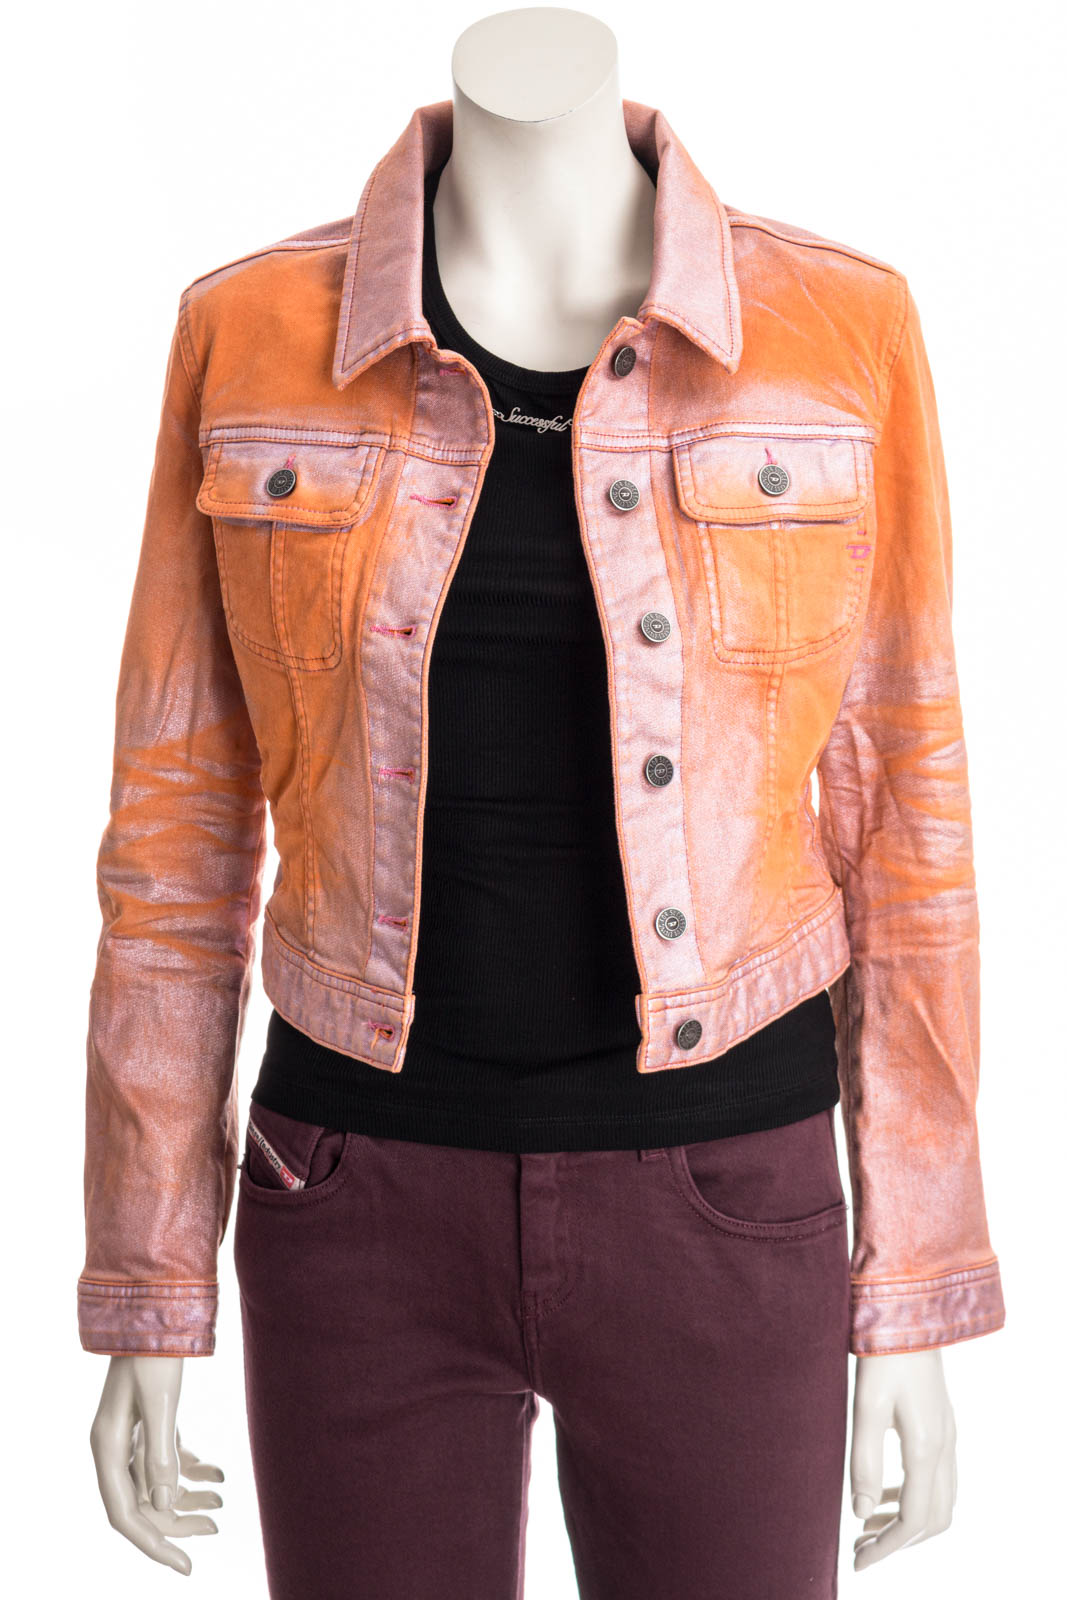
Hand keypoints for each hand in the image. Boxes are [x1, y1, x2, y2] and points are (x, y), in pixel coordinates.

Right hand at [89, 1355, 223, 1573]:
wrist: (155, 1306)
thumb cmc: (155, 1351)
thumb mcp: (162, 1403)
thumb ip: (161, 1455)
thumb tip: (163, 1506)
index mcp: (107, 1447)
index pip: (125, 1514)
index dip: (154, 1544)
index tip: (186, 1565)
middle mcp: (114, 1445)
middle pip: (142, 1503)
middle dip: (177, 1522)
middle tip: (216, 1528)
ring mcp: (130, 1433)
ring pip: (156, 1483)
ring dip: (187, 1497)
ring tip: (222, 1504)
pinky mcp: (150, 1421)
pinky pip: (167, 1458)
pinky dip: (191, 1469)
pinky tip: (218, 1473)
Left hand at [850, 1348, 956, 1569]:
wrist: (910, 1309)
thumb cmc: (883, 1354)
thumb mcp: (865, 1405)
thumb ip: (863, 1460)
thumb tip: (861, 1513)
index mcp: (926, 1448)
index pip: (914, 1521)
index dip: (887, 1548)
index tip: (858, 1561)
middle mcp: (944, 1446)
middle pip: (934, 1519)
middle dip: (899, 1542)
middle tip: (862, 1549)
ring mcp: (947, 1434)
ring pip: (939, 1500)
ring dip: (908, 1522)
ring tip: (869, 1526)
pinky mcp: (941, 1423)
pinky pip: (937, 1478)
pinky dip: (914, 1496)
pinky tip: (885, 1492)